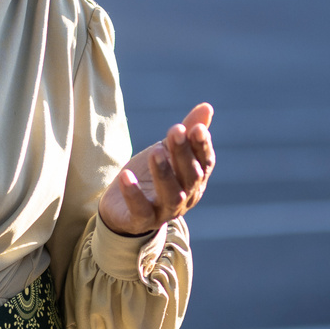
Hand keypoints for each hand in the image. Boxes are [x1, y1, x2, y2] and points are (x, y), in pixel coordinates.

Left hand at [99, 102, 215, 235]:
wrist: (122, 208)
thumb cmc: (150, 176)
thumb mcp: (166, 151)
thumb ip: (186, 132)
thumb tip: (207, 107)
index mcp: (194, 180)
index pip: (205, 163)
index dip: (202, 146)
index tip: (197, 128)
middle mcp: (185, 198)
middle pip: (190, 176)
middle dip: (183, 153)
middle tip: (175, 131)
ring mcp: (164, 211)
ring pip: (171, 195)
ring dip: (164, 173)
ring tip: (155, 151)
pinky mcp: (140, 221)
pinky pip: (140, 210)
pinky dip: (134, 194)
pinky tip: (126, 175)